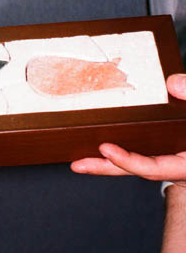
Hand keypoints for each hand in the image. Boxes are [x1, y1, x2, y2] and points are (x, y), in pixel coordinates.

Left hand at [70, 74, 185, 179]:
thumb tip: (173, 83)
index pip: (156, 167)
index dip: (130, 161)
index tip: (106, 149)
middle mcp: (182, 164)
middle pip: (140, 170)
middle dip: (107, 168)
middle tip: (78, 164)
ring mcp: (178, 158)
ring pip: (141, 163)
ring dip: (111, 162)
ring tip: (81, 159)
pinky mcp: (174, 150)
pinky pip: (147, 151)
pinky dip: (126, 149)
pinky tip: (105, 143)